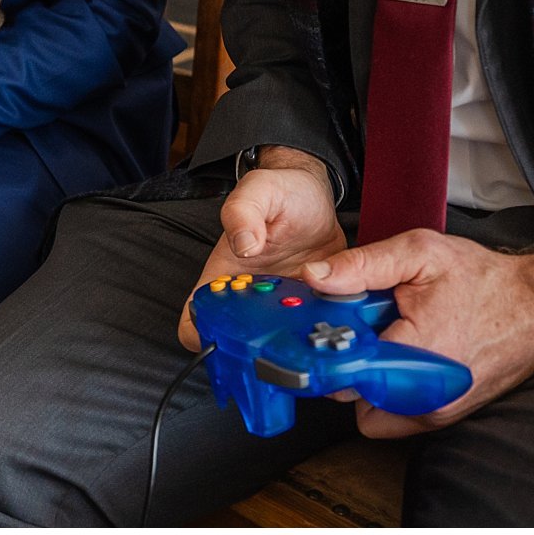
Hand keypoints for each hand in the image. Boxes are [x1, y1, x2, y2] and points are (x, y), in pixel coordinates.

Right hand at [178, 148, 346, 349]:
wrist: (314, 195)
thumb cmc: (281, 191)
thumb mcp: (258, 189)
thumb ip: (243, 211)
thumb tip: (244, 245)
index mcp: (224, 275)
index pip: (196, 320)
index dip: (204, 335)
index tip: (228, 335)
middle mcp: (250, 297)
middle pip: (242, 341)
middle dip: (261, 344)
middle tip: (286, 326)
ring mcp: (281, 306)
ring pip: (282, 341)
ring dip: (297, 337)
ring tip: (316, 317)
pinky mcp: (312, 306)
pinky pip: (315, 327)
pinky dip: (325, 326)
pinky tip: (337, 312)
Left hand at [300, 231, 533, 437]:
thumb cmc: (486, 281)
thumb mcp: (420, 252)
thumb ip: (362, 265)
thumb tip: (315, 276)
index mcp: (417, 351)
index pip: (342, 370)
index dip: (326, 345)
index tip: (325, 326)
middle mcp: (427, 394)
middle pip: (351, 393)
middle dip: (347, 360)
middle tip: (361, 328)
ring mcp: (437, 412)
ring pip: (371, 410)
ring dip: (367, 379)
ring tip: (384, 340)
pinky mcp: (444, 417)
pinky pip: (396, 417)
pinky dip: (390, 391)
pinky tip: (401, 356)